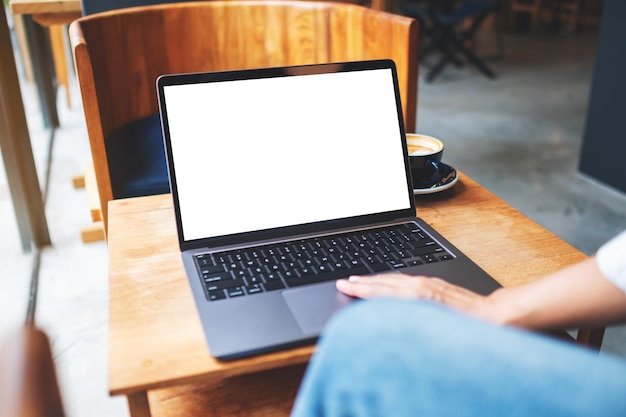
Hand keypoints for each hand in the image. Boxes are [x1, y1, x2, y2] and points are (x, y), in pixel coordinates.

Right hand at [336, 273, 500, 322]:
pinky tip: (388, 282)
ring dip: (376, 279)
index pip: (383, 290)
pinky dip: (392, 280)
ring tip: (360, 280)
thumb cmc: (472, 326)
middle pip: (386, 281)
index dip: (362, 289)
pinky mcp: (437, 285)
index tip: (345, 286)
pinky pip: (407, 279)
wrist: (499, 315)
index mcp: (420, 294)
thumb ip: (415, 317)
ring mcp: (430, 284)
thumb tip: (390, 319)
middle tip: (344, 281)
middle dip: (364, 281)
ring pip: (396, 278)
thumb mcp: (440, 325)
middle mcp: (422, 286)